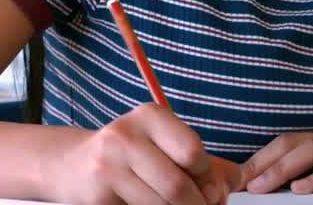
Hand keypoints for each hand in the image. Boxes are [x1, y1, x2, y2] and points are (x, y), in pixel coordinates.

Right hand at [49, 104, 242, 204]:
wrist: (73, 165)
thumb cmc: (131, 156)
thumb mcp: (166, 147)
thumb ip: (207, 164)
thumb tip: (240, 181)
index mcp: (150, 116)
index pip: (194, 153)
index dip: (207, 178)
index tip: (202, 183)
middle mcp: (125, 135)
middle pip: (178, 188)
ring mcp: (108, 166)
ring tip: (167, 203)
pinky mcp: (98, 195)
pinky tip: (142, 203)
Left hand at [241, 128, 312, 196]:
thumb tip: (292, 177)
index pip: (288, 140)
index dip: (262, 154)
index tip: (240, 172)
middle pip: (292, 142)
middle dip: (262, 160)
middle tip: (240, 181)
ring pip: (311, 152)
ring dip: (281, 169)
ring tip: (260, 187)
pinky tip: (301, 190)